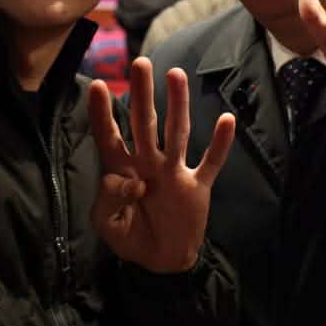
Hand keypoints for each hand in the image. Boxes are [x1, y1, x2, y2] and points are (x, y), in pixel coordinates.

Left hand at [87, 58, 234, 273]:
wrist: (162, 262)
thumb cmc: (131, 237)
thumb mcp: (108, 225)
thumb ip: (109, 201)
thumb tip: (127, 180)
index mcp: (122, 170)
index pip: (109, 136)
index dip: (102, 113)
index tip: (98, 85)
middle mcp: (148, 163)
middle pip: (144, 122)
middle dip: (140, 94)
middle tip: (140, 63)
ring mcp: (175, 172)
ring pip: (177, 132)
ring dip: (178, 105)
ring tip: (176, 75)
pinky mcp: (197, 186)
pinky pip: (211, 162)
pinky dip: (220, 144)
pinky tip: (227, 120)